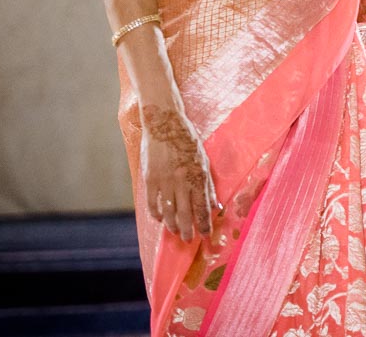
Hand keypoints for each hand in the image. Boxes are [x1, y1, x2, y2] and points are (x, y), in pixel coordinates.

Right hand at [140, 103, 217, 242]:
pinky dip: (157, 214)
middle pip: (185, 214)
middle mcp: (181, 181)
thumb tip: (215, 206)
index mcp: (197, 176)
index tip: (205, 236)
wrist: (164, 124)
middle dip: (188, 230)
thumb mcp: (203, 160)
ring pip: (168, 212)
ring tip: (176, 232)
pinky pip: (152, 203)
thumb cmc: (187, 141)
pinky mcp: (149, 179)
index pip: (202, 207)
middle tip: (189, 240)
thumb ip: (208, 185)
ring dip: (172, 225)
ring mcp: (164, 181)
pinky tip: (160, 219)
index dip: (204, 224)